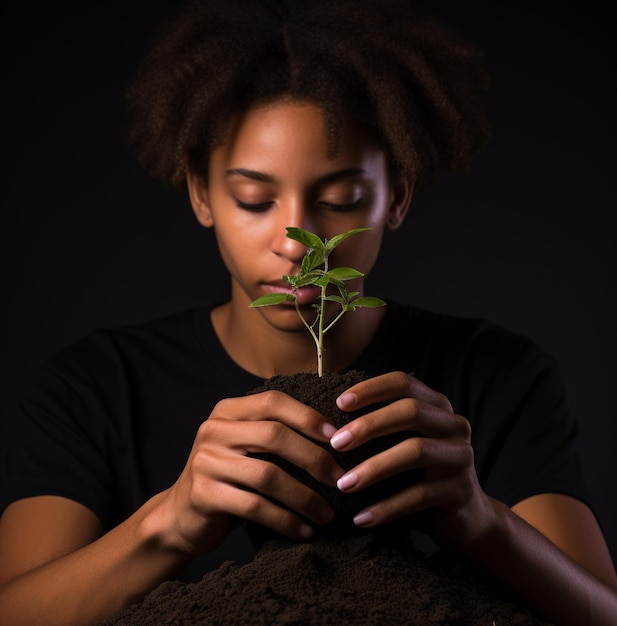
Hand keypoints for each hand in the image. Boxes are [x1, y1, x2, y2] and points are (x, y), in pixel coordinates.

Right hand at [157, 391, 343, 554]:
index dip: (307, 417)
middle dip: (313, 458)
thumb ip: (274, 433)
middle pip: (274, 436)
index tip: (337, 438)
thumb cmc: (228, 478)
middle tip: (339, 479)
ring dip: (304, 497)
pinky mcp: (204, 494)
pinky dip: (285, 520)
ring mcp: (206, 462)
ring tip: (326, 513)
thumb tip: (335, 436)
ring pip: (268, 475)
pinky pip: (255, 506)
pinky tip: (303, 530)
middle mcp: (214, 430)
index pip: (273, 402)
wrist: (180, 515)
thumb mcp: (245, 445)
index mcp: (227, 411)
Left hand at [331, 371, 491, 550]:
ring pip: (415, 451)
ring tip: (343, 485)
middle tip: (335, 444)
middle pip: (411, 411)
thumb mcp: (402, 443)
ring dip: (374, 468)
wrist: (465, 518)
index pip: (404, 383)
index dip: (371, 389)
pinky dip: (387, 507)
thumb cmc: (419, 474)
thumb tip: (325, 419)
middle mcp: (454, 425)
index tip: (339, 403)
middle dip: (369, 425)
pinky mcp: (461, 491)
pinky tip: (361, 518)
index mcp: (437, 406)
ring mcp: (460, 457)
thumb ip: (380, 427)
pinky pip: (419, 496)